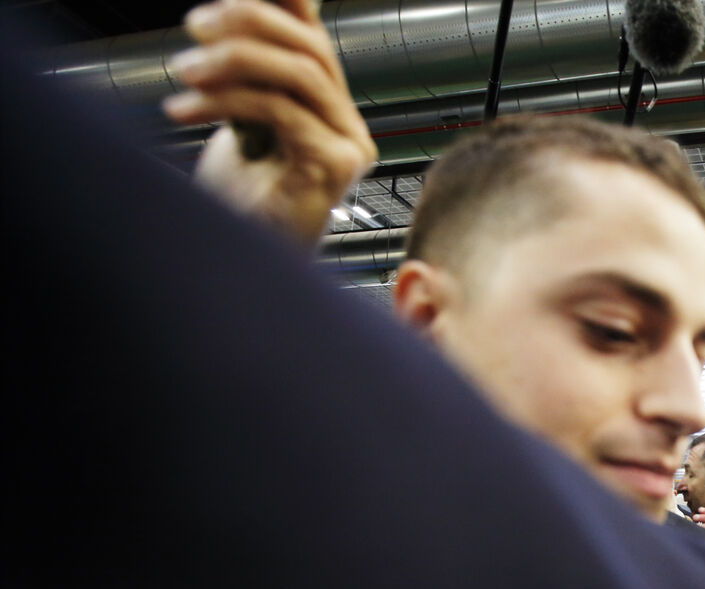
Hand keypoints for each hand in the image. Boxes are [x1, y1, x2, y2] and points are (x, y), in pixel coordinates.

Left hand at [164, 0, 376, 247]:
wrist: (240, 274)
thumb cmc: (241, 209)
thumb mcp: (239, 124)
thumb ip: (245, 79)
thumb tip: (227, 21)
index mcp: (329, 112)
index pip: (312, 37)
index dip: (279, 6)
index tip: (219, 4)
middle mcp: (349, 126)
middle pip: (311, 46)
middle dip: (248, 21)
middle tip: (194, 27)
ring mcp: (349, 147)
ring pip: (300, 72)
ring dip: (233, 60)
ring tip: (183, 72)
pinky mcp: (335, 167)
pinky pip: (283, 110)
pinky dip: (226, 100)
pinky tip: (184, 109)